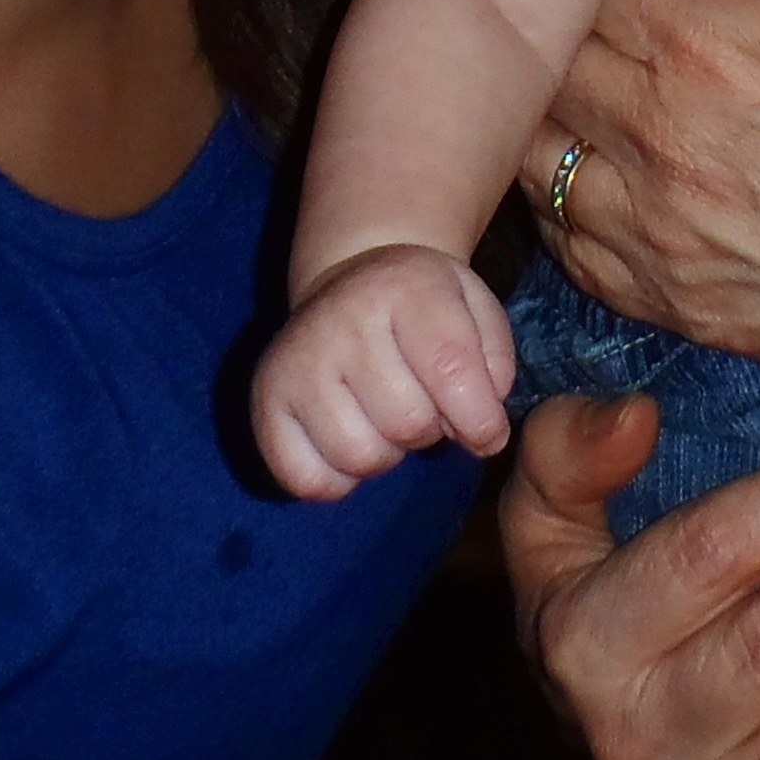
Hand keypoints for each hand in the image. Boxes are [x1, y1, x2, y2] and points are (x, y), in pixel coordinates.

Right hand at [250, 242, 517, 499]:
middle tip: (423, 405)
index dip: (480, 420)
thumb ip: (493, 364)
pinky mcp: (266, 400)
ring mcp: (296, 359)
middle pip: (407, 423)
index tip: (487, 433)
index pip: (451, 372)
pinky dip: (336, 480)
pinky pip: (306, 479)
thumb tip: (484, 431)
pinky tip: (348, 441)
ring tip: (385, 419)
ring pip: (359, 456)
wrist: (350, 278)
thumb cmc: (422, 306)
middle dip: (430, 429)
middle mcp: (342, 318)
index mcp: (404, 288)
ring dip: (386, 454)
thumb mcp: (474, 308)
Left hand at [517, 0, 759, 404]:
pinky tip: (599, 165)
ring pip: (535, 142)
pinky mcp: (666, 300)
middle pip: (549, 45)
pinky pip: (564, 237)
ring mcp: (651, 225)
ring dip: (549, 99)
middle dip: (558, 6)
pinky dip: (562, 194)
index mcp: (709, 36)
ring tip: (581, 67)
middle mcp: (655, 129)